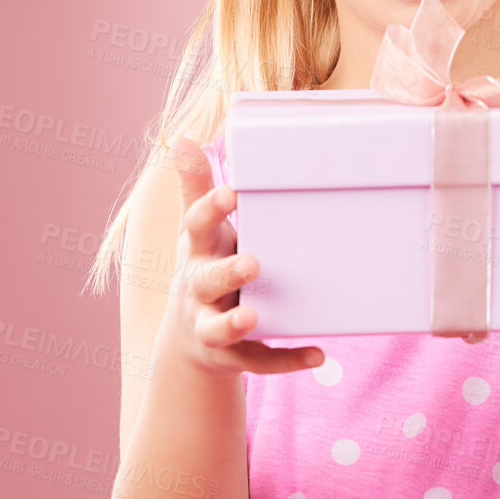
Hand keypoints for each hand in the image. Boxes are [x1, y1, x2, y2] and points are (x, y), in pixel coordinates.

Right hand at [159, 135, 325, 377]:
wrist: (190, 340)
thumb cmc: (206, 267)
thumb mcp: (198, 233)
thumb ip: (194, 189)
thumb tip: (181, 137)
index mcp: (197, 254)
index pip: (196, 228)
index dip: (211, 211)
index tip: (232, 193)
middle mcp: (198, 291)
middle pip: (205, 281)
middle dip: (226, 273)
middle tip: (252, 263)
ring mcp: (212, 326)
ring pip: (220, 328)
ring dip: (236, 323)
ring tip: (253, 316)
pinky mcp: (232, 357)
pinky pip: (258, 361)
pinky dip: (286, 360)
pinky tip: (317, 354)